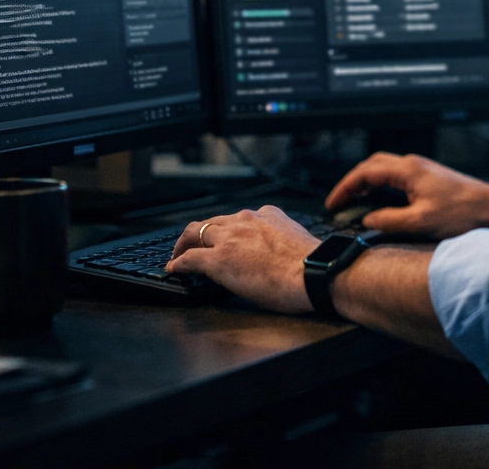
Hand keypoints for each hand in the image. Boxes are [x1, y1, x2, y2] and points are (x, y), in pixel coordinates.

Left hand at [166, 206, 319, 313]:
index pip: (236, 218)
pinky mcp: (220, 259)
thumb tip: (276, 252)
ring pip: (195, 233)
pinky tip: (174, 269)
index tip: (220, 238)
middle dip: (198, 234)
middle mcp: (246, 220)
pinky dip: (179, 263)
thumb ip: (279, 238)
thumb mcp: (295, 240)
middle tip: (190, 245)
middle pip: (211, 222)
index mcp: (267, 215)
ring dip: (184, 244)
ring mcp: (230, 238)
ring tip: (178, 256)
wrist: (315, 274)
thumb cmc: (313, 265)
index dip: (223, 230)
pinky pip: (190, 259)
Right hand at [326, 152, 488, 237]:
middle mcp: (413, 165)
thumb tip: (368, 220)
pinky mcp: (428, 178)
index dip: (345, 188)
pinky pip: (396, 176)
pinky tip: (381, 201)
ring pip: (384, 169)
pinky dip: (381, 185)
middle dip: (352, 182)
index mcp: (407, 171)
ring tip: (355, 202)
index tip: (333, 203)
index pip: (365, 173)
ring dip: (366, 182)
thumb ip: (389, 221)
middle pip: (371, 165)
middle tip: (340, 201)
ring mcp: (421, 170)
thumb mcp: (420, 222)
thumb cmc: (463, 213)